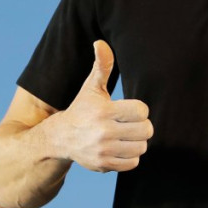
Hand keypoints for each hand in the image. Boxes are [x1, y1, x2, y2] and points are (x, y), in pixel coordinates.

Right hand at [54, 40, 152, 172]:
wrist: (61, 137)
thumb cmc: (82, 108)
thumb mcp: (91, 87)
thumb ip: (101, 65)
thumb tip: (100, 42)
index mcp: (103, 111)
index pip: (141, 111)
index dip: (138, 109)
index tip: (129, 109)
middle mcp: (103, 132)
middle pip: (146, 130)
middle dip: (141, 126)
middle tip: (130, 123)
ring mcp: (104, 150)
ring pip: (141, 147)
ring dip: (137, 141)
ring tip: (126, 135)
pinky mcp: (104, 165)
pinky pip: (133, 163)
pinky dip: (131, 156)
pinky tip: (121, 147)